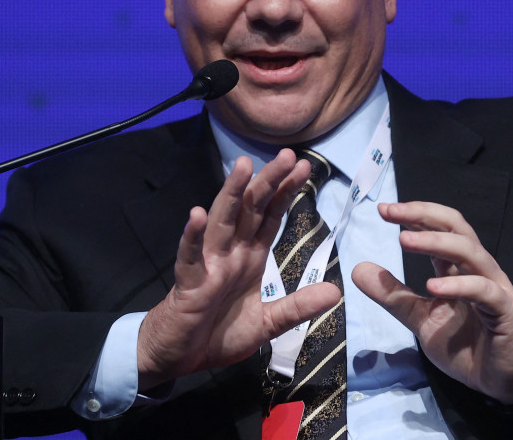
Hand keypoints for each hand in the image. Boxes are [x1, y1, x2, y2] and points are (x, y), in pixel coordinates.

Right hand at [136, 149, 341, 389]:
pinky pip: (189, 259)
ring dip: (231, 194)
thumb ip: (296, 307)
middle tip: (288, 155)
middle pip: (249, 210)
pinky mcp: (188, 285)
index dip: (285, 192)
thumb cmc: (217, 335)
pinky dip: (192, 238)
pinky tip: (196, 216)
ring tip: (244, 167)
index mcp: (248, 259)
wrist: (178, 357)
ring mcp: (207, 266)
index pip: (269, 217)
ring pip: (221, 223)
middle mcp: (229, 254)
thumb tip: (334, 292)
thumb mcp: (266, 324)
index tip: (303, 168)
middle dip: (268, 182)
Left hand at [352, 201, 512, 416]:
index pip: (440, 228)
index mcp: (458, 269)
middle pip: (457, 228)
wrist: (503, 382)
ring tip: (405, 240)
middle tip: (392, 212)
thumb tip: (359, 269)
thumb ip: (394, 296)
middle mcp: (479, 270)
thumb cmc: (466, 347)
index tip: (384, 210)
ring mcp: (495, 287)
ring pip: (470, 252)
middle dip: (424, 216)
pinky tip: (433, 287)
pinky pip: (485, 291)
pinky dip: (459, 285)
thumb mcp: (421, 320)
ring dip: (437, 242)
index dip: (414, 215)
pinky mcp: (506, 311)